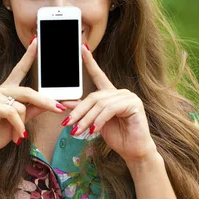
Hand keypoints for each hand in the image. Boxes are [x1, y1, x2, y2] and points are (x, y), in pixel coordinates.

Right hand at [0, 36, 67, 162]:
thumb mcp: (21, 121)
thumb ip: (34, 110)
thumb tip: (54, 103)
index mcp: (6, 90)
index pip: (19, 69)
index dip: (28, 55)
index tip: (36, 41)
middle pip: (28, 91)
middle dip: (46, 101)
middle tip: (61, 109)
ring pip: (21, 104)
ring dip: (23, 123)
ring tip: (19, 135)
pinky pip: (12, 112)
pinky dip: (18, 126)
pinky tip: (16, 136)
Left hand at [60, 43, 158, 163]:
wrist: (134, 151)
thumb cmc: (117, 136)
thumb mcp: (94, 122)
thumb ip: (83, 110)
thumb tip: (65, 102)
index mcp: (111, 94)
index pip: (98, 75)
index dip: (90, 61)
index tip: (82, 48)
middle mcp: (120, 92)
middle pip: (94, 97)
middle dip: (79, 111)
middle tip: (67, 124)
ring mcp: (129, 96)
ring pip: (100, 104)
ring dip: (86, 119)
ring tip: (77, 131)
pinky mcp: (134, 104)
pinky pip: (110, 110)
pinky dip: (99, 121)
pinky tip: (94, 130)